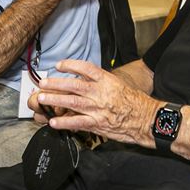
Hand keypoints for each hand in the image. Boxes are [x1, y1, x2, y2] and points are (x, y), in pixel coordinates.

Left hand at [36, 59, 157, 146]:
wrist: (147, 119)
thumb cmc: (136, 103)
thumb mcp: (119, 85)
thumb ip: (102, 83)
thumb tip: (86, 80)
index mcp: (107, 80)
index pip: (86, 68)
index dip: (71, 65)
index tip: (59, 65)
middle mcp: (100, 93)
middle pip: (74, 85)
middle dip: (56, 83)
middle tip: (43, 82)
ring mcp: (97, 109)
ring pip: (71, 102)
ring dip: (54, 99)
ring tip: (42, 98)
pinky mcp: (97, 124)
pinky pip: (77, 122)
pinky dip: (64, 122)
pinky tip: (53, 122)